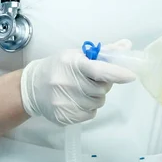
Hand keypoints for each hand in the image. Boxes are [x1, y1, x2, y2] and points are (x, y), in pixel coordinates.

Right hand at [20, 41, 135, 125]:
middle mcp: (67, 83)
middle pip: (102, 89)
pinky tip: (77, 100)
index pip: (99, 70)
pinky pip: (90, 114)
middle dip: (103, 85)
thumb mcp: (78, 55)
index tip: (130, 76)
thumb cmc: (59, 67)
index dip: (116, 73)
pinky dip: (89, 108)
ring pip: (98, 102)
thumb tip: (127, 45)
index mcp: (72, 64)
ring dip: (96, 97)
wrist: (31, 88)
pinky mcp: (64, 117)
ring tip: (82, 90)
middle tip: (92, 80)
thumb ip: (104, 52)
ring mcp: (65, 102)